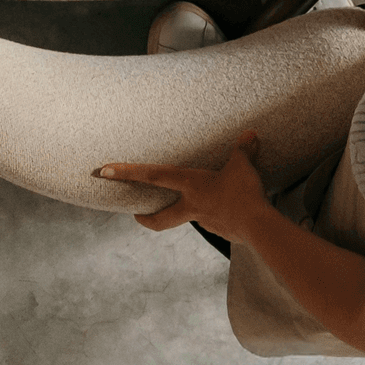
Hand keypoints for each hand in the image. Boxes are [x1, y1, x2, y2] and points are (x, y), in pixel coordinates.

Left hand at [97, 131, 273, 240]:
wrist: (259, 227)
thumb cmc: (244, 193)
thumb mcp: (243, 165)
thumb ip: (243, 149)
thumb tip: (251, 133)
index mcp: (191, 185)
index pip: (152, 175)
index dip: (128, 172)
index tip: (105, 172)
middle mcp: (192, 205)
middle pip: (161, 218)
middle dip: (147, 218)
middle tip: (137, 216)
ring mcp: (205, 221)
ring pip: (190, 216)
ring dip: (191, 210)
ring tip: (212, 199)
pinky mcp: (222, 231)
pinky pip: (215, 220)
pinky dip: (219, 214)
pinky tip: (233, 209)